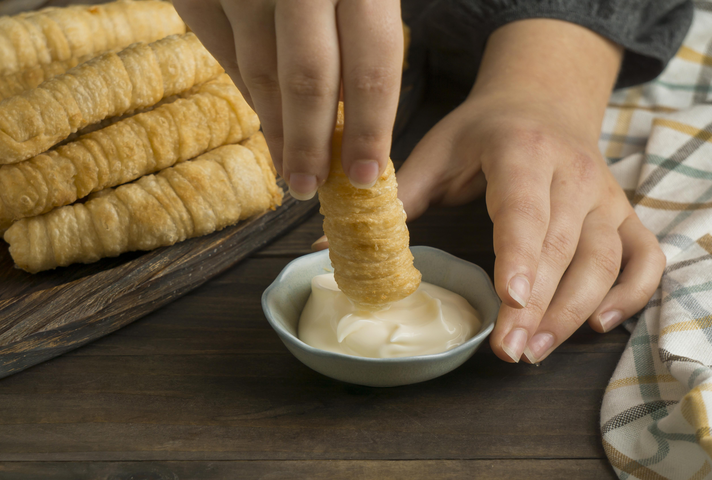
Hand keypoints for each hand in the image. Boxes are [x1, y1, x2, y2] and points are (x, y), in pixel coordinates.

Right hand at [173, 0, 403, 198]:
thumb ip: (369, 24)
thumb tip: (358, 114)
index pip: (372, 64)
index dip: (369, 128)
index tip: (364, 175)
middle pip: (308, 79)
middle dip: (310, 144)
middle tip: (310, 187)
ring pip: (258, 70)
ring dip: (275, 127)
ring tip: (288, 167)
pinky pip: (219, 46)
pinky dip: (243, 86)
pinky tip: (262, 114)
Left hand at [397, 19, 665, 362]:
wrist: (544, 99)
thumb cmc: (484, 130)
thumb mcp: (438, 150)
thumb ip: (395, 197)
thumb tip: (327, 247)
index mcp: (520, 151)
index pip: (525, 206)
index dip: (520, 252)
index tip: (511, 297)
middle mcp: (573, 173)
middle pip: (562, 245)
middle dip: (537, 305)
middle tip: (508, 351)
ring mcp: (604, 196)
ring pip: (605, 259)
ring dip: (574, 310)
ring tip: (534, 352)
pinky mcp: (622, 213)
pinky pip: (643, 258)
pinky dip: (631, 294)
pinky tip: (597, 325)